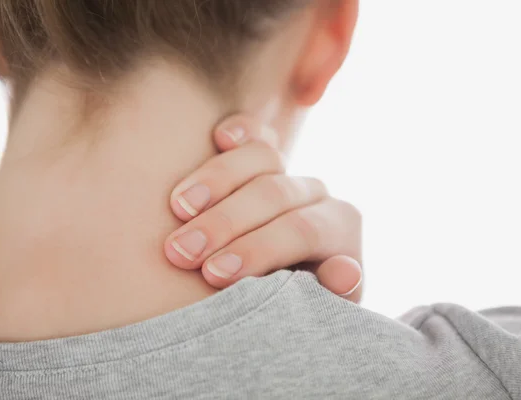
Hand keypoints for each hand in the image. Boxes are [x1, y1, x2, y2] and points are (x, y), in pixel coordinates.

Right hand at [164, 115, 362, 301]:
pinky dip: (240, 131)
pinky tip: (219, 138)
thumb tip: (343, 271)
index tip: (211, 274)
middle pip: (274, 194)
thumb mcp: (311, 310)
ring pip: (262, 159)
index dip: (257, 249)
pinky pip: (256, 135)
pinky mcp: (264, 158)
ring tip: (178, 207)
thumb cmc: (288, 305)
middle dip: (225, 222)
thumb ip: (326, 295)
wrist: (275, 285)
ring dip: (216, 180)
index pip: (301, 231)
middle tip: (181, 251)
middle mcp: (316, 195)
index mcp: (338, 229)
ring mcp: (289, 172)